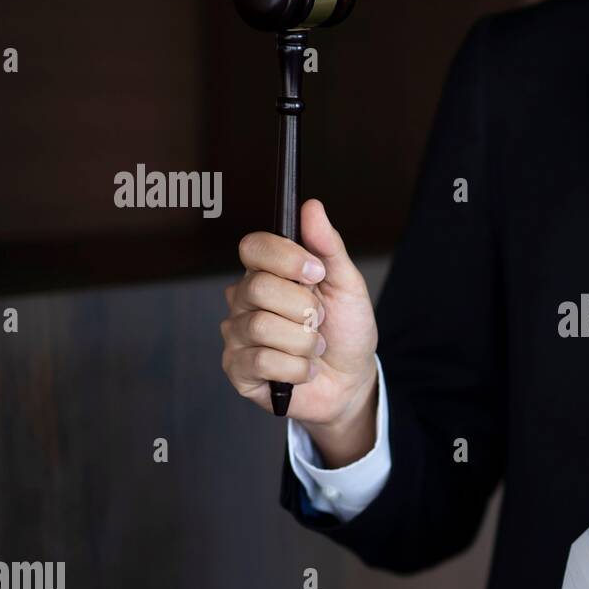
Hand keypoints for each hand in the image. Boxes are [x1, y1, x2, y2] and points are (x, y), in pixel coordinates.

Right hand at [221, 199, 378, 465]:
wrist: (351, 381)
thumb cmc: (345, 331)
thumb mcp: (347, 284)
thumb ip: (328, 246)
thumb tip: (311, 207)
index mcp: (267, 273)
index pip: (252, 247)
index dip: (285, 258)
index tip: (316, 273)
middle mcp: (245, 300)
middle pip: (259, 287)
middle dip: (304, 308)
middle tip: (319, 320)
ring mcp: (237, 335)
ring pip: (262, 327)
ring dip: (304, 342)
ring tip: (314, 347)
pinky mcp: (238, 370)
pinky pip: (262, 362)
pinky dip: (297, 369)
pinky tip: (305, 370)